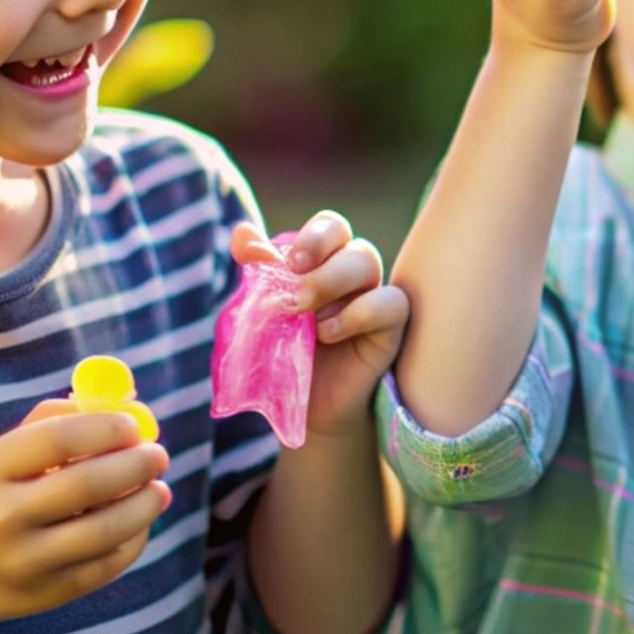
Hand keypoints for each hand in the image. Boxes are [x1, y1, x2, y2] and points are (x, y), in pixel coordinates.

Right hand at [0, 406, 169, 633]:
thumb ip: (52, 424)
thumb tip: (124, 403)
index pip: (60, 438)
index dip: (107, 427)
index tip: (133, 426)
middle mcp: (0, 518)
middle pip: (88, 484)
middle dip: (137, 464)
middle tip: (158, 455)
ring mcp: (22, 563)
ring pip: (106, 530)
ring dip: (145, 504)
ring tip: (159, 489)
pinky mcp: (43, 596)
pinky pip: (104, 566)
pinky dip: (132, 540)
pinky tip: (137, 523)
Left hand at [233, 215, 407, 440]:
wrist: (305, 406)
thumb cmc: (285, 354)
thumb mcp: (263, 314)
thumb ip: (259, 274)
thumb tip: (243, 232)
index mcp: (323, 262)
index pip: (329, 227)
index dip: (312, 235)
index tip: (288, 261)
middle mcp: (351, 273)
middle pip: (348, 239)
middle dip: (318, 251)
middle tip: (293, 278)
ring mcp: (373, 297)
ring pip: (367, 260)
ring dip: (331, 279)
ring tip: (303, 312)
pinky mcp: (390, 327)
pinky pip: (391, 302)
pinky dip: (359, 312)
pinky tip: (328, 333)